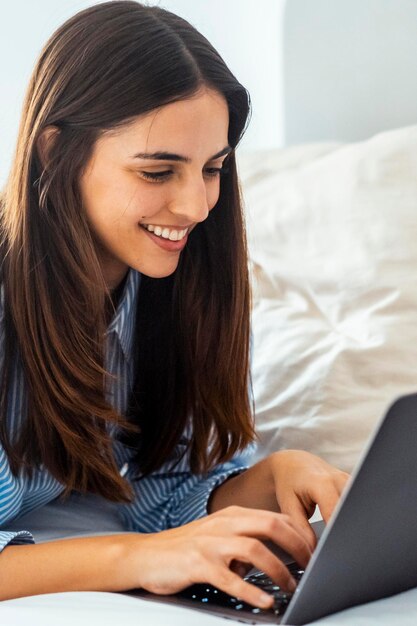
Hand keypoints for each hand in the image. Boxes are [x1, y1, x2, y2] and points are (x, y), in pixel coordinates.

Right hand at [128, 505, 311, 608]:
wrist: (147, 554)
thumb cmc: (187, 548)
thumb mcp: (220, 536)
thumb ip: (246, 540)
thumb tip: (277, 557)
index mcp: (233, 515)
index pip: (276, 517)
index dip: (300, 533)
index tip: (316, 551)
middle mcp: (225, 524)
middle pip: (271, 526)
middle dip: (298, 546)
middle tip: (312, 567)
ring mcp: (211, 542)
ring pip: (255, 549)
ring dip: (279, 570)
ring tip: (292, 587)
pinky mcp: (199, 564)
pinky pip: (230, 578)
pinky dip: (251, 591)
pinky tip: (265, 601)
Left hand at [208, 450, 349, 550]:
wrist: (295, 463)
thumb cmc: (289, 483)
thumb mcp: (288, 504)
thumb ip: (301, 529)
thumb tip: (314, 552)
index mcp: (321, 483)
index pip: (335, 514)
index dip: (336, 536)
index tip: (334, 553)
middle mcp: (340, 480)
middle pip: (352, 513)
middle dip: (349, 534)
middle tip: (342, 554)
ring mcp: (351, 482)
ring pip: (360, 510)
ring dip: (355, 527)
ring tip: (346, 544)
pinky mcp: (356, 487)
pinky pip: (359, 506)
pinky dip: (355, 520)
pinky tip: (352, 533)